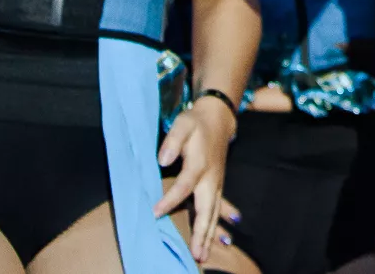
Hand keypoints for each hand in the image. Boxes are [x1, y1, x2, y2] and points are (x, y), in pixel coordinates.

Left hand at [156, 94, 236, 259]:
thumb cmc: (196, 123)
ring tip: (203, 255)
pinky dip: (217, 227)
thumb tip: (163, 160)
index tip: (155, 213)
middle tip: (196, 254)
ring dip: (209, 235)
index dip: (170, 200)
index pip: (184, 186)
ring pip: (214, 213)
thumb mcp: (182, 124)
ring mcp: (216, 183)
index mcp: (200, 163)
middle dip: (201, 232)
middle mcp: (211, 177)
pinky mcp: (217, 186)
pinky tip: (219, 241)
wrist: (219, 119)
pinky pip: (218, 210)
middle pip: (207, 209)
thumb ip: (172, 141)